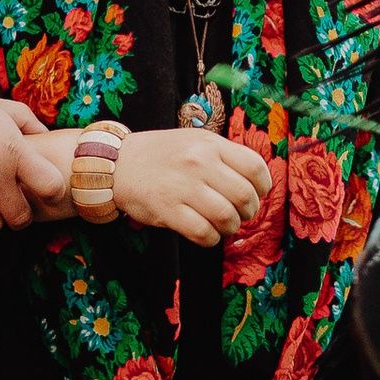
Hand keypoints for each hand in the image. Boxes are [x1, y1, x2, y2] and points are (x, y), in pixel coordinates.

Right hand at [113, 126, 273, 243]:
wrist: (117, 164)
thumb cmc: (161, 155)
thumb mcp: (194, 141)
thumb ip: (224, 156)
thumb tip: (255, 184)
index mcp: (210, 144)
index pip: (255, 167)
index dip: (262, 187)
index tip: (256, 195)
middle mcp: (199, 162)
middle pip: (244, 196)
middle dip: (248, 212)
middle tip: (239, 215)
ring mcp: (182, 186)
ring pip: (226, 217)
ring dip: (230, 228)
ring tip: (223, 225)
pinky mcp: (167, 209)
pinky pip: (203, 233)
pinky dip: (211, 239)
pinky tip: (206, 234)